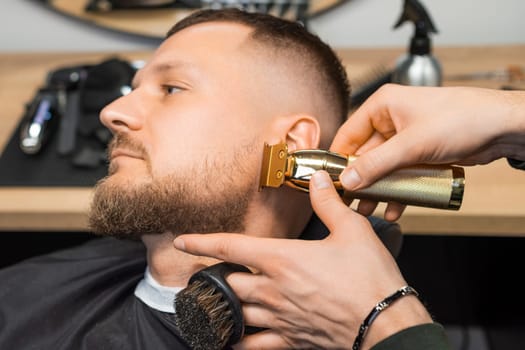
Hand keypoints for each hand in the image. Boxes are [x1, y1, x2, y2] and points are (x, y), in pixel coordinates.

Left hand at [174, 171, 430, 348]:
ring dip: (226, 304)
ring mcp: (279, 317)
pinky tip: (229, 343)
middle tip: (210, 272)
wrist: (386, 323)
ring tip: (216, 301)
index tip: (183, 241)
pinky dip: (238, 343)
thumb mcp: (353, 230)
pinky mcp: (291, 339)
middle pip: (229, 281)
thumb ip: (329, 203)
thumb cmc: (370, 277)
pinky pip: (254, 345)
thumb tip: (318, 178)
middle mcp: (273, 289)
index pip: (230, 247)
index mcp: (282, 259)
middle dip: (217, 276)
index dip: (202, 242)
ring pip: (237, 311)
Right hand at [332, 84, 524, 219]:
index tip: (332, 184)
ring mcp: (406, 137)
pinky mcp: (420, 152)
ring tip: (371, 209)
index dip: (338, 160)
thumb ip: (377, 164)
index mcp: (382, 106)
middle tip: (352, 203)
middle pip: (364, 155)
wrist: (502, 127)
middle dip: (361, 181)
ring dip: (378, 189)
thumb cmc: (462, 118)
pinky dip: (397, 190)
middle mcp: (391, 120)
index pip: (348, 135)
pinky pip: (401, 173)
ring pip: (383, 167)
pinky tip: (395, 207)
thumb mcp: (412, 144)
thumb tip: (349, 180)